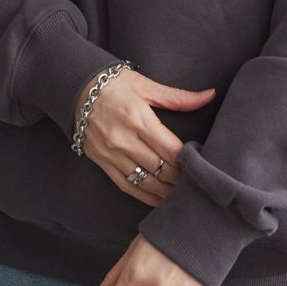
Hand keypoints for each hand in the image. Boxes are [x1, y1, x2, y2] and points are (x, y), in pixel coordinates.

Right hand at [74, 67, 216, 206]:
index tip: (202, 165)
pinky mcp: (102, 162)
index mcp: (139, 119)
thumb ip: (179, 97)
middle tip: (197, 183)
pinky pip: (126, 186)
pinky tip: (159, 200)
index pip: (170, 150)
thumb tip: (209, 95)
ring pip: (144, 182)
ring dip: (166, 191)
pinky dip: (145, 196)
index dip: (188, 161)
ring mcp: (112, 154)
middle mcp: (124, 140)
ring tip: (182, 196)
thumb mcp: (147, 85)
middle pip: (160, 169)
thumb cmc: (115, 85)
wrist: (77, 89)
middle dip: (181, 179)